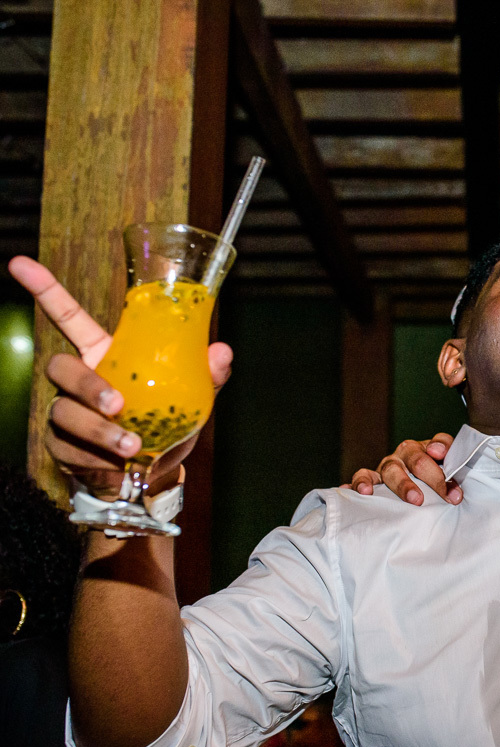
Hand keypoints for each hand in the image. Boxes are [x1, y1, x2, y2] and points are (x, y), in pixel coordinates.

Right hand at [9, 256, 233, 496]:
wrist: (153, 474)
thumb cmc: (166, 423)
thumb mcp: (192, 398)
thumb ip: (206, 374)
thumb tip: (222, 351)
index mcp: (104, 354)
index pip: (68, 317)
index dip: (45, 290)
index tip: (19, 262)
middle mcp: (78, 379)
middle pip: (60, 368)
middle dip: (87, 386)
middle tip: (118, 403)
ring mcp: (65, 412)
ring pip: (64, 412)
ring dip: (99, 430)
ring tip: (132, 445)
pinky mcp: (61, 445)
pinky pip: (68, 448)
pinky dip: (97, 458)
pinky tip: (119, 465)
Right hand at [344, 433, 459, 504]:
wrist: (410, 486)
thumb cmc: (430, 480)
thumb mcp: (445, 470)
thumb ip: (452, 465)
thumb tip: (448, 469)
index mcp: (427, 448)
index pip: (439, 444)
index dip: (445, 451)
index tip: (450, 465)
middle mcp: (406, 453)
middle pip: (418, 460)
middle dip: (434, 478)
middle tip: (449, 496)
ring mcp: (388, 465)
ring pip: (392, 470)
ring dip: (404, 485)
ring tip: (416, 500)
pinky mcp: (371, 477)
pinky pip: (363, 476)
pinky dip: (362, 482)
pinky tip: (364, 492)